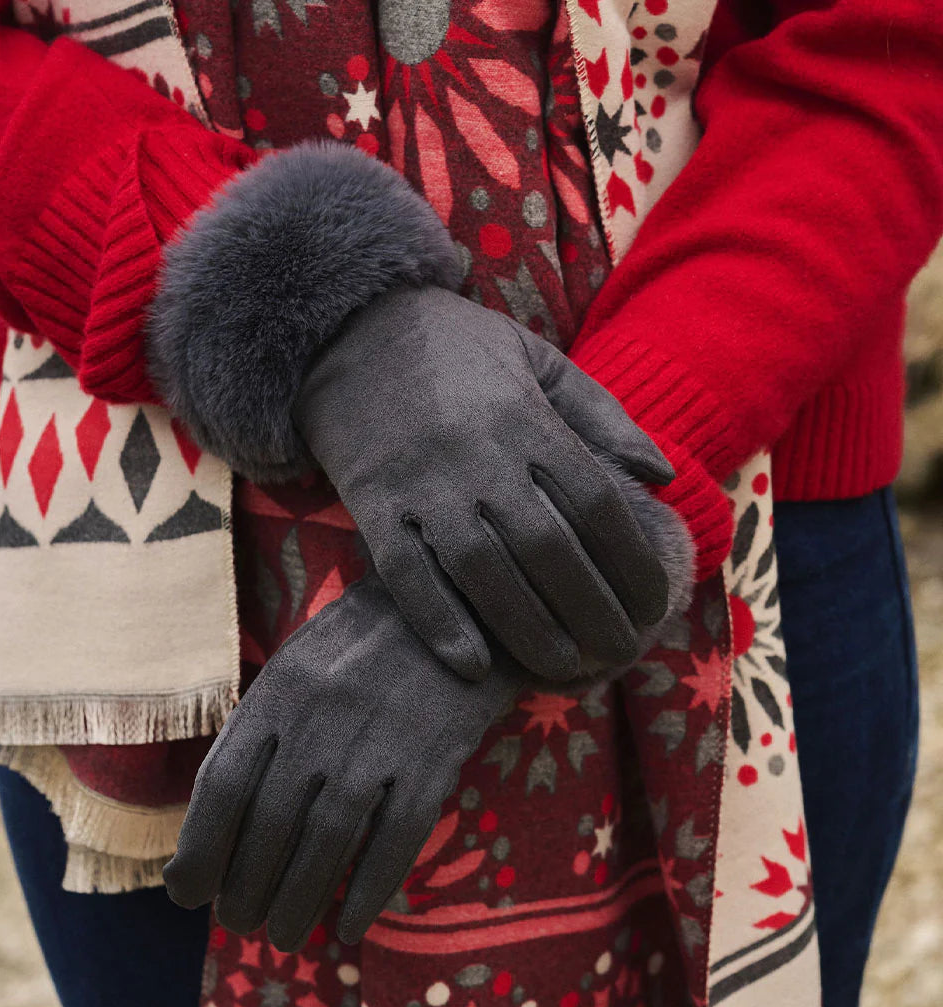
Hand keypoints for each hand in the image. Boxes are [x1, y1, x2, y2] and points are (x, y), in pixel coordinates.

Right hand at [147, 142, 692, 682]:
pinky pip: (405, 574)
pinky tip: (474, 664)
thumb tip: (662, 475)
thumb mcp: (539, 358)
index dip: (632, 561)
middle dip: (591, 610)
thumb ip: (602, 414)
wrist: (350, 331)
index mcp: (526, 417)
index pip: (595, 502)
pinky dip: (439, 621)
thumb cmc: (457, 348)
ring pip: (482, 571)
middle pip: (548, 548)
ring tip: (563, 669)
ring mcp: (422, 483)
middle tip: (618, 654)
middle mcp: (479, 455)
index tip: (653, 604)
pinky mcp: (374, 504)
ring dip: (527, 629)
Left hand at [162, 572, 525, 951]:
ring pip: (327, 843)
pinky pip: (396, 839)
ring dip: (298, 901)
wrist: (458, 603)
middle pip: (270, 826)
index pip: (222, 786)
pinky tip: (350, 925)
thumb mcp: (298, 664)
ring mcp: (380, 737)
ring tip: (283, 934)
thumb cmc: (363, 643)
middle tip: (240, 921)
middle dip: (246, 889)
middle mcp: (323, 716)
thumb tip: (207, 823)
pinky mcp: (434, 756)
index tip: (189, 893)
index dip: (200, 851)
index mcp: (281, 689)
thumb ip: (257, 731)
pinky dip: (369, 891)